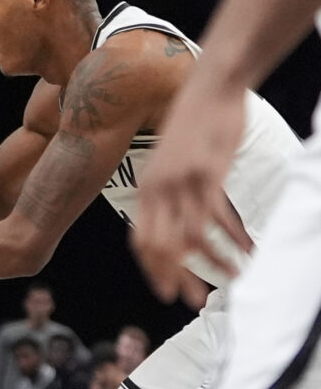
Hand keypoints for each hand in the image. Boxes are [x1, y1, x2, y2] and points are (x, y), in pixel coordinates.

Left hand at [131, 82, 249, 306]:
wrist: (208, 88)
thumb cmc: (193, 127)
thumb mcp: (171, 163)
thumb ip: (168, 192)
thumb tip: (175, 222)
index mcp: (147, 189)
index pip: (141, 241)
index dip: (152, 270)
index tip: (166, 291)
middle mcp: (158, 189)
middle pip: (161, 247)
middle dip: (177, 278)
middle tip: (195, 299)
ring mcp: (181, 182)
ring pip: (191, 237)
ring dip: (212, 263)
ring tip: (233, 275)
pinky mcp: (207, 173)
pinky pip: (217, 217)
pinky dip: (232, 238)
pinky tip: (248, 250)